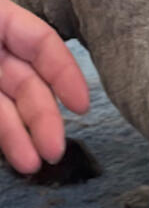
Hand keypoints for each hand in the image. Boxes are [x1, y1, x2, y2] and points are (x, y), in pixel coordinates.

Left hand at [0, 0, 88, 173]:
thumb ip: (15, 43)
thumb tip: (36, 83)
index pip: (42, 42)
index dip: (65, 73)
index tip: (81, 105)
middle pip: (26, 81)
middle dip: (42, 117)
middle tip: (53, 150)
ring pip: (4, 105)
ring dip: (19, 136)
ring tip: (33, 164)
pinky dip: (2, 135)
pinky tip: (15, 152)